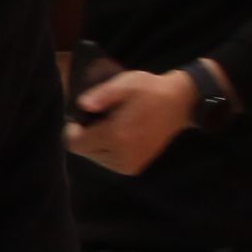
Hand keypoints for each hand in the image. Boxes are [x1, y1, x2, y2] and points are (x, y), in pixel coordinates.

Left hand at [65, 66, 199, 175]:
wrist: (179, 104)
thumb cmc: (150, 90)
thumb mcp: (126, 83)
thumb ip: (102, 94)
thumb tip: (82, 105)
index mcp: (115, 136)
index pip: (75, 144)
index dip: (72, 130)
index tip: (81, 118)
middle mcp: (121, 155)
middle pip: (85, 152)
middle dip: (86, 136)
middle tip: (100, 119)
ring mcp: (129, 164)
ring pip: (96, 158)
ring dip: (98, 144)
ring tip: (112, 126)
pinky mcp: (135, 168)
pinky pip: (110, 162)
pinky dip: (109, 150)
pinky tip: (120, 135)